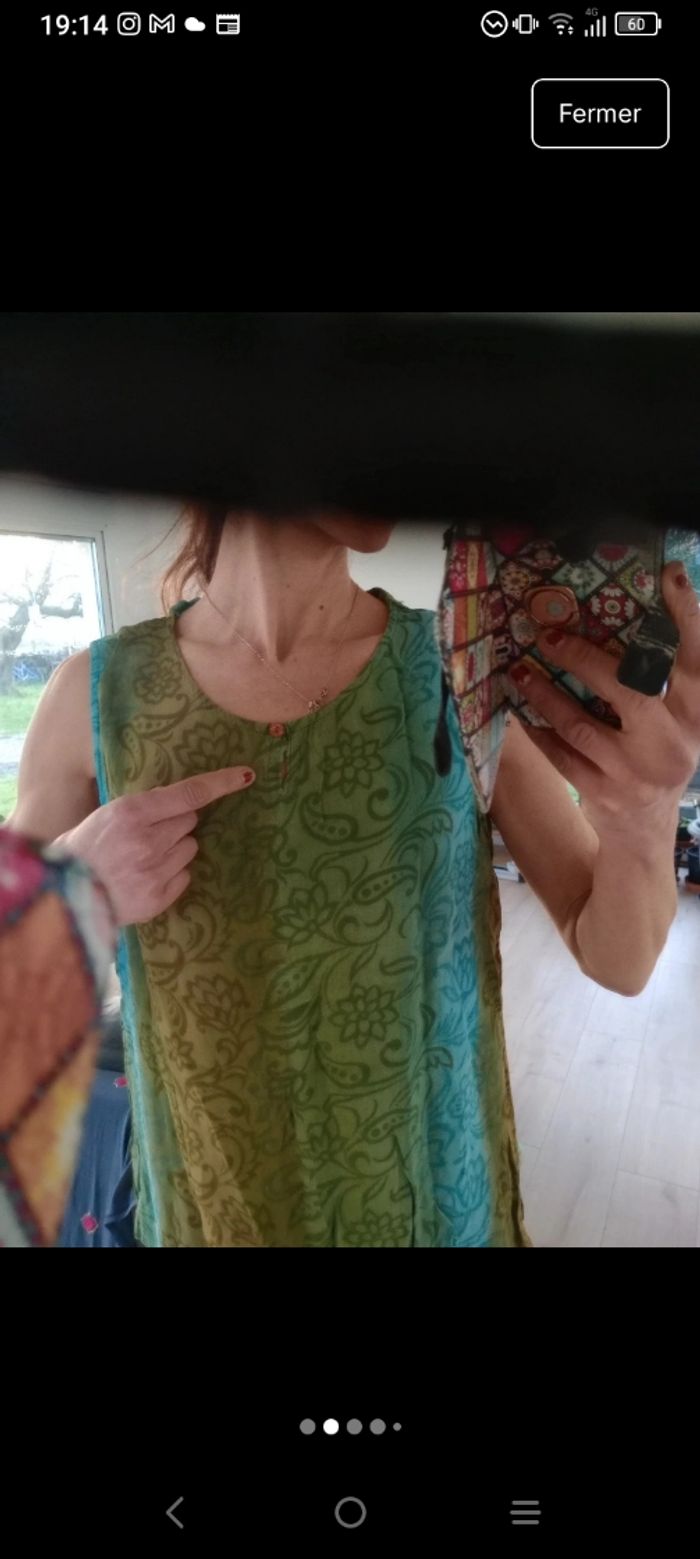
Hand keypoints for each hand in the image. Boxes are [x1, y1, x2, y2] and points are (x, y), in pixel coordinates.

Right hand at [60, 766, 255, 924]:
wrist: (66, 893)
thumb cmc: (87, 847)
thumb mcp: (110, 814)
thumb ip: (147, 807)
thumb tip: (190, 803)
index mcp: (132, 812)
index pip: (188, 794)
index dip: (220, 784)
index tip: (245, 775)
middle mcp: (148, 841)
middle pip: (190, 822)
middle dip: (175, 824)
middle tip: (148, 834)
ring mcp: (155, 872)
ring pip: (190, 848)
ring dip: (174, 849)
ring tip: (144, 858)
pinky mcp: (159, 898)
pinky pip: (185, 876)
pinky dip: (171, 874)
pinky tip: (146, 877)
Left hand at [512, 561, 699, 833]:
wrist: (645, 834)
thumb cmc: (657, 758)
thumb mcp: (676, 723)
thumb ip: (662, 683)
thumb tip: (624, 620)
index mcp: (697, 717)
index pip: (697, 659)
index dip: (687, 616)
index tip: (670, 575)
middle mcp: (674, 742)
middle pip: (630, 689)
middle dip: (584, 658)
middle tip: (547, 635)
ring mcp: (638, 772)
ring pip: (583, 724)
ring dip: (545, 694)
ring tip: (520, 672)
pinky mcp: (604, 794)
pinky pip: (562, 755)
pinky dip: (539, 731)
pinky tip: (520, 713)